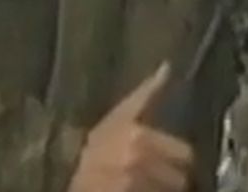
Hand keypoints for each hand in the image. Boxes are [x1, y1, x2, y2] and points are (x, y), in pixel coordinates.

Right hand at [66, 64, 193, 191]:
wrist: (61, 172)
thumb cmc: (94, 144)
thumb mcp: (119, 117)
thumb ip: (147, 94)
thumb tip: (167, 67)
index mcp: (140, 138)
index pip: (186, 155)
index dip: (178, 159)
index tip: (169, 160)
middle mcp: (137, 163)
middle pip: (180, 178)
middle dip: (171, 177)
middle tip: (155, 175)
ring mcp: (131, 186)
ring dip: (159, 189)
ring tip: (144, 183)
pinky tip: (136, 189)